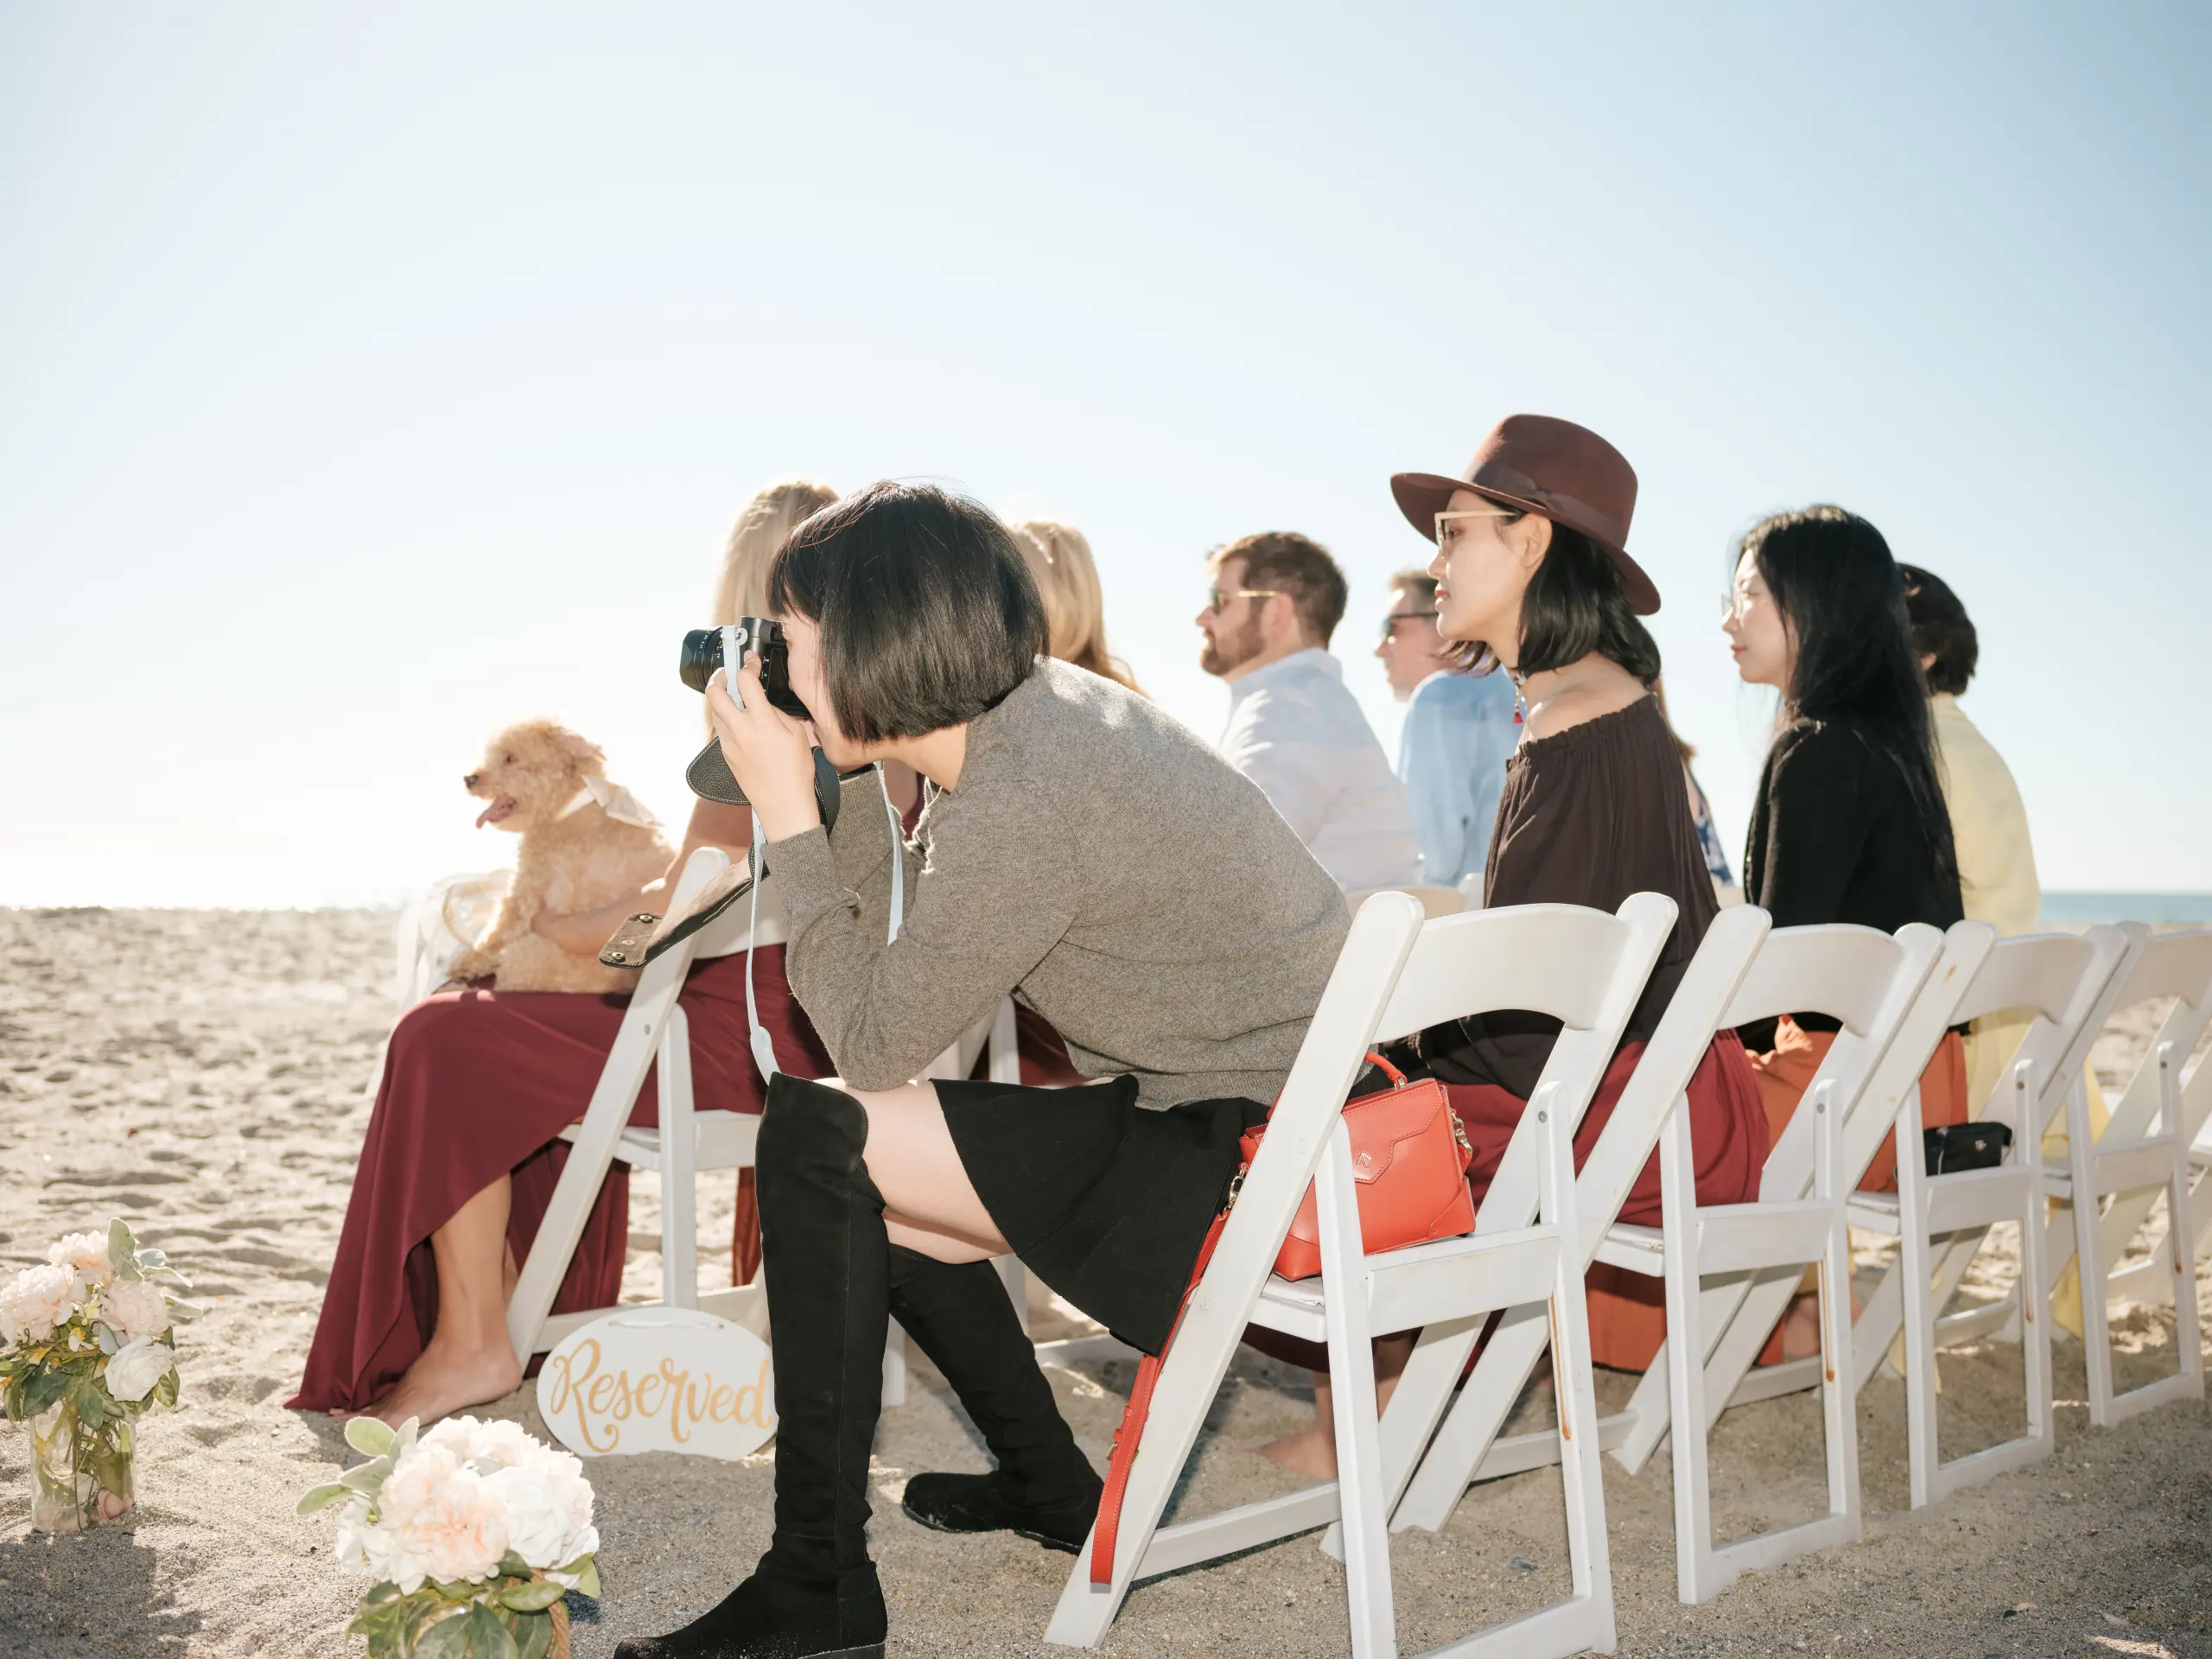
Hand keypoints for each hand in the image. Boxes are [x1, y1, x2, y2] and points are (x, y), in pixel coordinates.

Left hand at [704, 656, 821, 841]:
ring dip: (722, 699)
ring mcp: (729, 743)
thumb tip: (765, 705)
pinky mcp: (726, 755)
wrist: (783, 805)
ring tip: (735, 698)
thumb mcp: (797, 735)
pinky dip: (728, 719)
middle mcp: (740, 730)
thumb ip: (777, 714)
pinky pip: (722, 729)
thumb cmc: (796, 773)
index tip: (750, 661)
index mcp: (761, 722)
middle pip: (714, 693)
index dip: (747, 665)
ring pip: (715, 711)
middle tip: (728, 674)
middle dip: (718, 678)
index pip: (745, 681)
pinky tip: (742, 723)